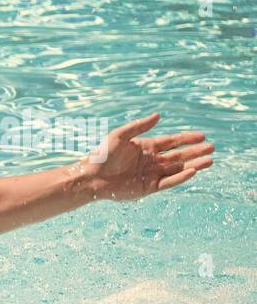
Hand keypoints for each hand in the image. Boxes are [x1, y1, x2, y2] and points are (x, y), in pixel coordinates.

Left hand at [80, 112, 213, 200]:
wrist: (91, 177)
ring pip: (177, 169)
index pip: (172, 142)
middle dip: (195, 151)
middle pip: (179, 155)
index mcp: (146, 147)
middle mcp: (151, 161)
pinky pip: (168, 182)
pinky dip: (180, 177)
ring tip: (209, 161)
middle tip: (212, 147)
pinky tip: (192, 171)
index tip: (202, 135)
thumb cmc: (102, 155)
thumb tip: (159, 115)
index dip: (187, 138)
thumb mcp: (120, 135)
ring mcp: (151, 175)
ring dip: (193, 165)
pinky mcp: (148, 188)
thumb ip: (139, 125)